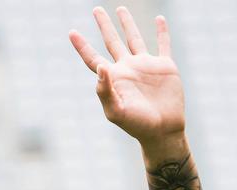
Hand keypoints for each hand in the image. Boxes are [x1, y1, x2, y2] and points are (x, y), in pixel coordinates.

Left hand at [69, 7, 184, 144]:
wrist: (163, 131)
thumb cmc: (137, 125)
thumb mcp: (116, 111)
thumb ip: (105, 90)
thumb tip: (100, 66)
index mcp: (113, 78)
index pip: (93, 58)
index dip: (82, 46)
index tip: (71, 32)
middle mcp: (128, 69)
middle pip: (111, 41)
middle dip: (104, 25)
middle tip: (96, 9)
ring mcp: (146, 66)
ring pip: (135, 38)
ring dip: (128, 23)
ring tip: (120, 8)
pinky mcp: (165, 67)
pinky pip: (163, 45)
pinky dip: (162, 31)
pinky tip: (159, 19)